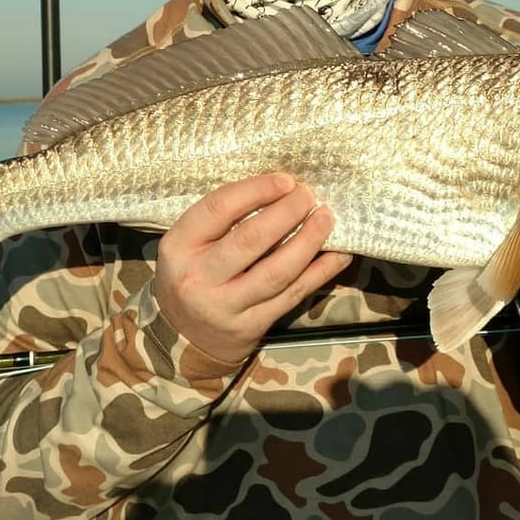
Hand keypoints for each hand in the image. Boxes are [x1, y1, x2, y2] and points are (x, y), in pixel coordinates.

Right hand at [153, 172, 352, 363]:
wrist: (183, 339)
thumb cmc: (193, 272)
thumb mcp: (191, 243)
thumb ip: (224, 217)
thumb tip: (280, 186)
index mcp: (179, 246)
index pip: (218, 208)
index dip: (255, 190)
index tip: (285, 180)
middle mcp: (197, 277)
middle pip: (250, 239)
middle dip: (286, 213)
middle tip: (309, 195)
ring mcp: (224, 306)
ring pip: (276, 271)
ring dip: (308, 242)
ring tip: (327, 218)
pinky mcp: (251, 326)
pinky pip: (292, 295)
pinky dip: (320, 273)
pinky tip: (340, 254)